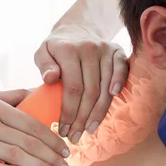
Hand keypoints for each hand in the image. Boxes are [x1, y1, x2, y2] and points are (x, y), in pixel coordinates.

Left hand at [34, 24, 128, 143]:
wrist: (77, 29)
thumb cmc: (57, 48)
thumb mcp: (42, 52)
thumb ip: (44, 65)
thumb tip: (50, 79)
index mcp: (68, 50)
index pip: (72, 88)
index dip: (69, 112)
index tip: (63, 130)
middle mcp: (88, 48)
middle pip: (89, 91)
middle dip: (82, 118)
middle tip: (75, 137)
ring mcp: (105, 49)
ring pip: (105, 87)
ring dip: (98, 112)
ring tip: (89, 130)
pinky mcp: (117, 51)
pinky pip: (122, 69)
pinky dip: (119, 84)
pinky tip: (114, 99)